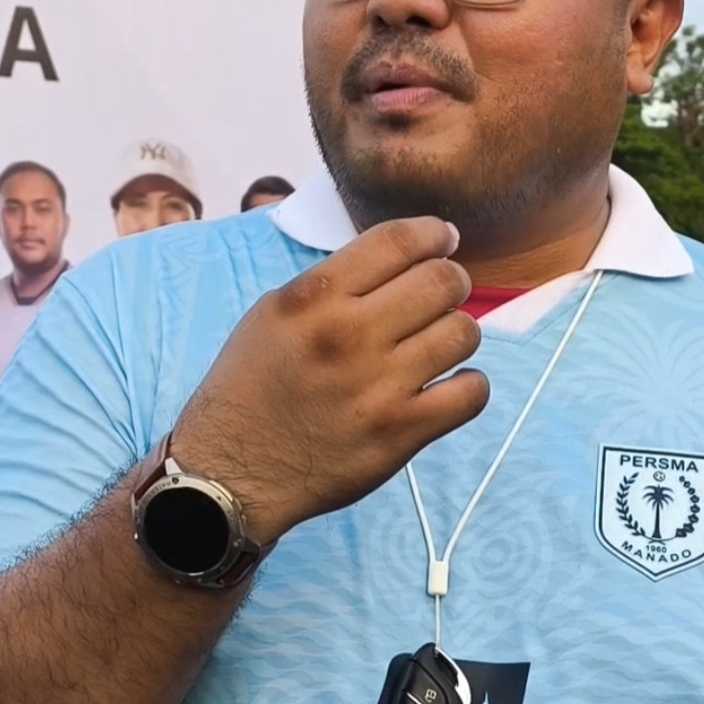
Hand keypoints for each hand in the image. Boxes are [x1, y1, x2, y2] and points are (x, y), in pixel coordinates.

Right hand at [169, 217, 488, 543]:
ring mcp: (379, 385)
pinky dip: (469, 385)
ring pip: (462, 333)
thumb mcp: (273, 312)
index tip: (444, 239)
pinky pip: (471, 393)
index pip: (398, 241)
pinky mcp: (400, 432)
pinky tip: (448, 385)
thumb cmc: (251, 385)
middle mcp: (349, 334)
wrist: (232, 470)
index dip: (434, 233)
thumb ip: (334, 282)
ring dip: (458, 332)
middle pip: (442, 281)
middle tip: (444, 294)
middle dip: (452, 281)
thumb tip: (398, 260)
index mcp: (314, 296)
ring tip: (440, 342)